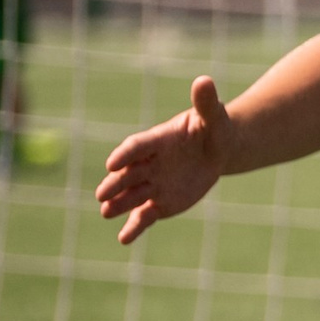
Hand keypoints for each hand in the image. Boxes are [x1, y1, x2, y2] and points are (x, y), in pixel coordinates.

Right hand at [96, 75, 232, 244]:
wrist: (217, 151)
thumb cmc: (213, 130)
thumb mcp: (214, 117)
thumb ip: (206, 102)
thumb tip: (205, 80)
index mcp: (157, 140)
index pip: (137, 146)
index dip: (125, 154)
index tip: (112, 163)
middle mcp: (148, 163)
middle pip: (128, 174)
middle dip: (115, 184)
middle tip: (102, 194)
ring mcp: (152, 184)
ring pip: (131, 196)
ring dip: (119, 204)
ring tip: (106, 212)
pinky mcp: (159, 202)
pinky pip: (144, 216)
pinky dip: (134, 227)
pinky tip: (124, 240)